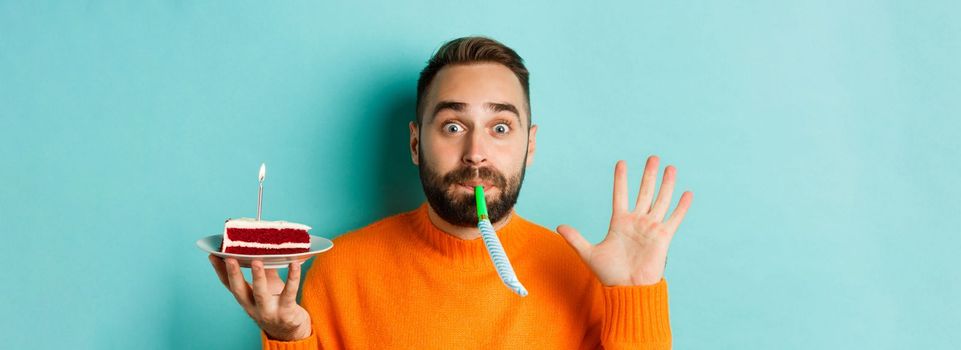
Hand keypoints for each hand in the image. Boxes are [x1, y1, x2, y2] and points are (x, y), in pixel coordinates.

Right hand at [208, 255, 311, 340]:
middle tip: (230, 259)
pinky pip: (289, 292)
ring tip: (257, 262)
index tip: (213, 255)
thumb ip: (265, 271)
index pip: (229, 285)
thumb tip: (263, 251)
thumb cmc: (277, 305)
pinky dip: (292, 277)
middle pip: (239, 290)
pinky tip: (294, 264)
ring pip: (260, 293)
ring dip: (258, 277)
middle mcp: (253, 307)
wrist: (290, 330)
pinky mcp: (286, 312)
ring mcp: (269, 311)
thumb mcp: (268, 288)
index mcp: (246, 299)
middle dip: (233, 274)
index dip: (220, 271)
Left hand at [557, 155, 692, 285]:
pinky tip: (687, 193)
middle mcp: (637, 222)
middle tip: (652, 157)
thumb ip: (575, 239)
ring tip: (670, 168)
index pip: (620, 195)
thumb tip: (558, 227)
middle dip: (648, 175)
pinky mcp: (663, 237)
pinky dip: (681, 207)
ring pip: (660, 201)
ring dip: (666, 184)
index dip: (621, 179)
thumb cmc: (609, 274)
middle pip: (644, 192)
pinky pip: (674, 219)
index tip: (621, 163)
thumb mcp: (589, 254)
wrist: (628, 289)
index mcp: (619, 222)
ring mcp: (651, 228)